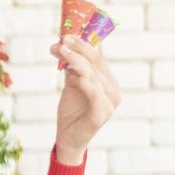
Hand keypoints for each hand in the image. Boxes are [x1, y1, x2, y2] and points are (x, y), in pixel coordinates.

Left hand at [52, 34, 121, 164]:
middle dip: (78, 49)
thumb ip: (72, 69)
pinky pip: (93, 93)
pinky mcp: (101, 114)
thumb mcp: (71, 86)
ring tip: (60, 52)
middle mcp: (113, 90)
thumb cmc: (71, 111)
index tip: (66, 35)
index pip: (98, 58)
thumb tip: (63, 47)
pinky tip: (70, 74)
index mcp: (108, 82)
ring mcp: (110, 103)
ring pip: (93, 75)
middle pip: (97, 64)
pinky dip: (82, 81)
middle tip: (62, 41)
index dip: (83, 45)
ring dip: (75, 61)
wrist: (68, 138)